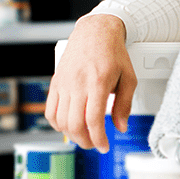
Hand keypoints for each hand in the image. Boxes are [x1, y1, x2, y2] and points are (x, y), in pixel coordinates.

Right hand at [45, 14, 136, 153]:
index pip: (94, 120)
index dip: (99, 139)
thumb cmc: (113, 53)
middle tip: (95, 144)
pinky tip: (68, 125)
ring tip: (84, 136)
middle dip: (86, 141)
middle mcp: (78, 83)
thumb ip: (125, 104)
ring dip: (72, 135)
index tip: (104, 147)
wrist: (95, 31)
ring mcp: (64, 83)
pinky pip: (50, 110)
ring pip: (61, 120)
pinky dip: (57, 124)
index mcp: (98, 82)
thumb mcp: (129, 77)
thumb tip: (121, 127)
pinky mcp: (56, 82)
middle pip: (75, 124)